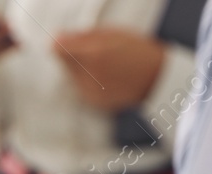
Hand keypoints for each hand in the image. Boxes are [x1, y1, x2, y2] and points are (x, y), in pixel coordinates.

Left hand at [51, 27, 165, 110]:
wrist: (156, 78)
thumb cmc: (136, 50)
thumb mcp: (112, 33)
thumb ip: (82, 36)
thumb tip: (56, 37)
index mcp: (93, 55)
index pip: (59, 49)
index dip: (62, 43)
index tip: (67, 40)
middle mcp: (89, 76)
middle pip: (65, 63)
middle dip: (75, 55)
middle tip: (97, 52)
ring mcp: (91, 92)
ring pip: (72, 76)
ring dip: (81, 69)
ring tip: (105, 64)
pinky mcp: (94, 102)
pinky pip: (82, 88)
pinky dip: (88, 82)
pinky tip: (106, 76)